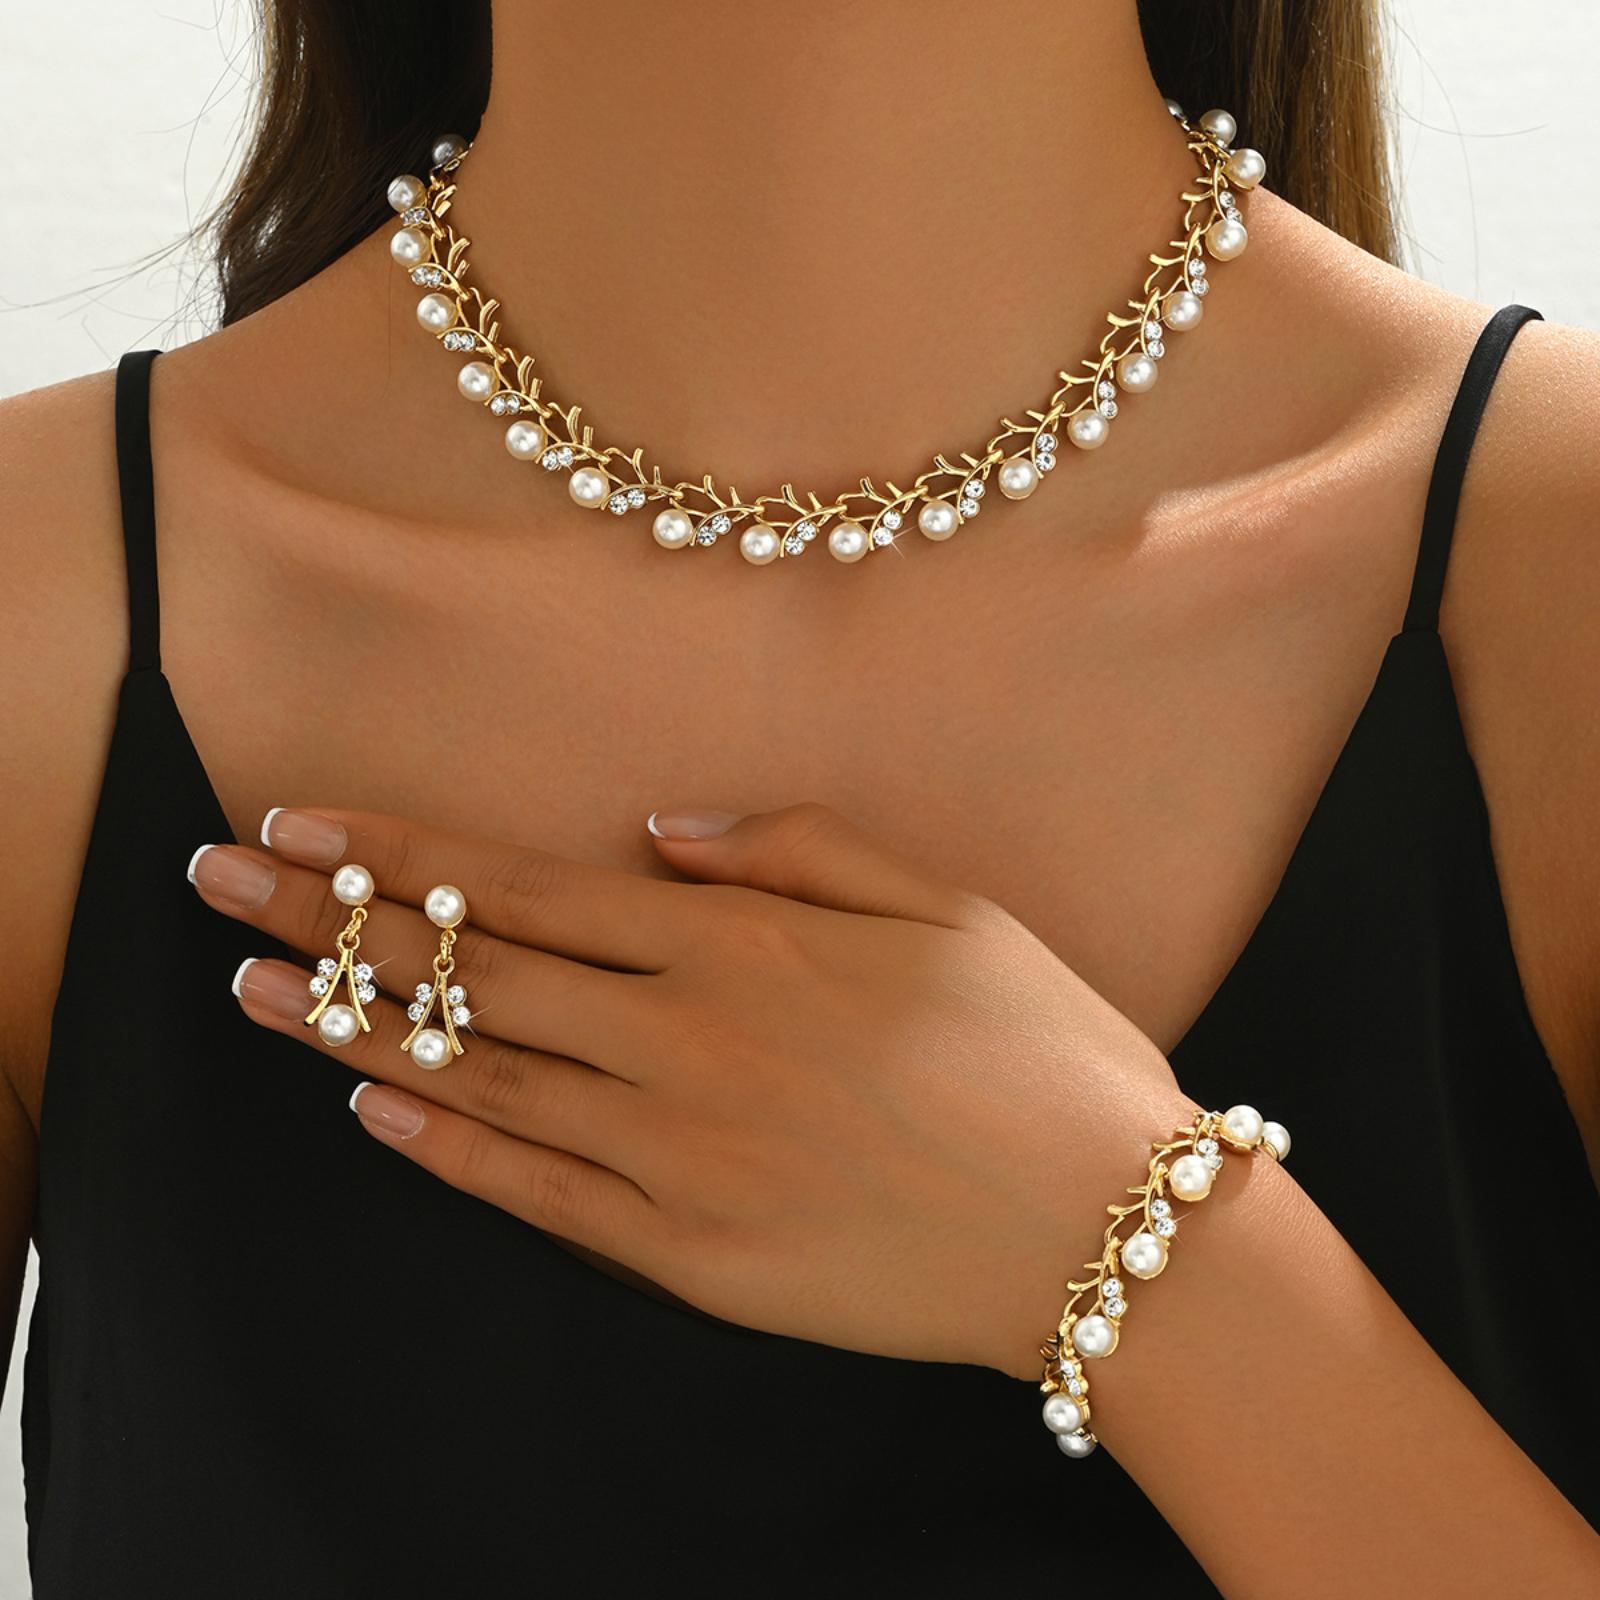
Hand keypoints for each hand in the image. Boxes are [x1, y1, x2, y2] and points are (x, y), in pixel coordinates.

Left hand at [191, 802, 1197, 1380]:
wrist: (1105, 1229)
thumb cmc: (1042, 1049)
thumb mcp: (946, 903)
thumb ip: (796, 850)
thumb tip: (662, 830)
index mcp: (743, 946)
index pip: (528, 884)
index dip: (402, 852)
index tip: (300, 823)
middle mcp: (685, 1040)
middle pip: (471, 969)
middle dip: (333, 920)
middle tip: (216, 889)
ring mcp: (676, 1155)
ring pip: (480, 1076)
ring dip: (355, 1029)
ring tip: (254, 994)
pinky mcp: (691, 1258)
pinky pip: (539, 1195)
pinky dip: (448, 1150)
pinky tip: (374, 1112)